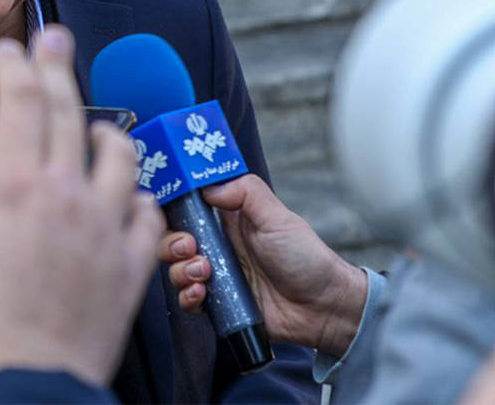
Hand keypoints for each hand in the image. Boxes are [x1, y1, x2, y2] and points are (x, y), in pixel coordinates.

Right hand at [0, 27, 163, 386]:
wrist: (26, 387)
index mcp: (13, 190)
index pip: (18, 104)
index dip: (14, 68)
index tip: (10, 50)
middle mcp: (65, 196)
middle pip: (68, 111)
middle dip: (58, 65)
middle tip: (54, 38)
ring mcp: (104, 227)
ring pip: (119, 155)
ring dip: (105, 132)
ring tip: (96, 128)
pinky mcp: (132, 264)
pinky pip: (143, 212)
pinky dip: (132, 197)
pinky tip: (123, 198)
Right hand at [158, 174, 366, 356]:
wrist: (323, 307)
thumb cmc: (306, 258)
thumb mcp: (278, 216)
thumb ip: (246, 191)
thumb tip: (208, 186)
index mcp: (228, 220)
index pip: (187, 209)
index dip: (173, 209)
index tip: (171, 212)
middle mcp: (217, 246)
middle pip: (173, 239)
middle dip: (172, 243)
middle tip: (191, 247)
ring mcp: (215, 276)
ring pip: (175, 269)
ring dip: (181, 270)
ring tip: (204, 273)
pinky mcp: (218, 304)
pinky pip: (187, 300)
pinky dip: (188, 297)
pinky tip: (203, 295)